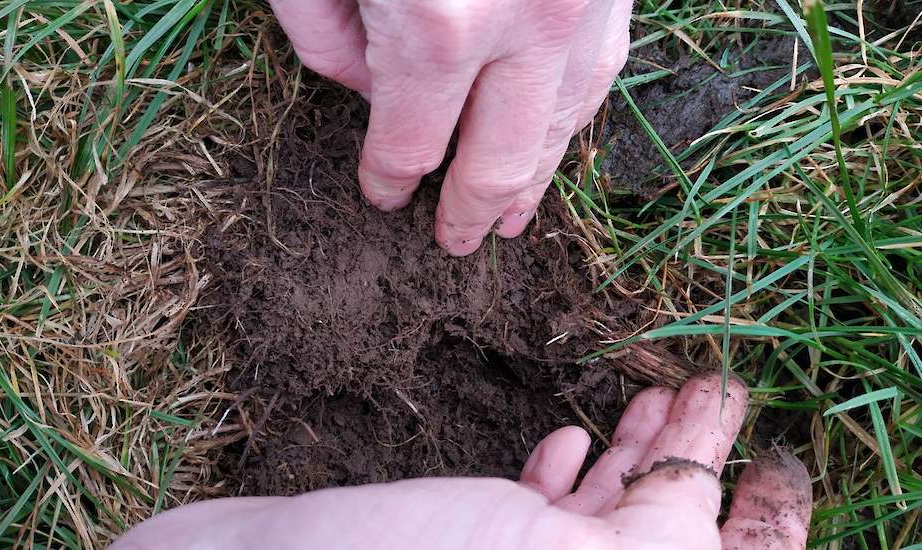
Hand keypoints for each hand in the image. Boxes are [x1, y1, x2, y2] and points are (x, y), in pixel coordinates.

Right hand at [112, 374, 811, 548]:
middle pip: (659, 540)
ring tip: (655, 403)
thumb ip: (665, 537)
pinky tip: (571, 443)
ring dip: (634, 463)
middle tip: (714, 393)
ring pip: (597, 527)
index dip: (764, 515)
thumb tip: (722, 498)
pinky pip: (533, 524)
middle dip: (693, 468)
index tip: (775, 452)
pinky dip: (563, 482)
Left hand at [270, 0, 632, 254]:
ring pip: (561, 125)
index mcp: (441, 25)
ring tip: (511, 219)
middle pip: (499, 162)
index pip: (411, 145)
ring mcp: (586, 4)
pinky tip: (550, 138)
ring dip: (531, 180)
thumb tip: (369, 91)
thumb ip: (324, 34)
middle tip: (454, 243)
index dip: (390, 179)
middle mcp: (530, 24)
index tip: (384, 194)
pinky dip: (568, 117)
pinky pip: (597, 72)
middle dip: (468, 213)